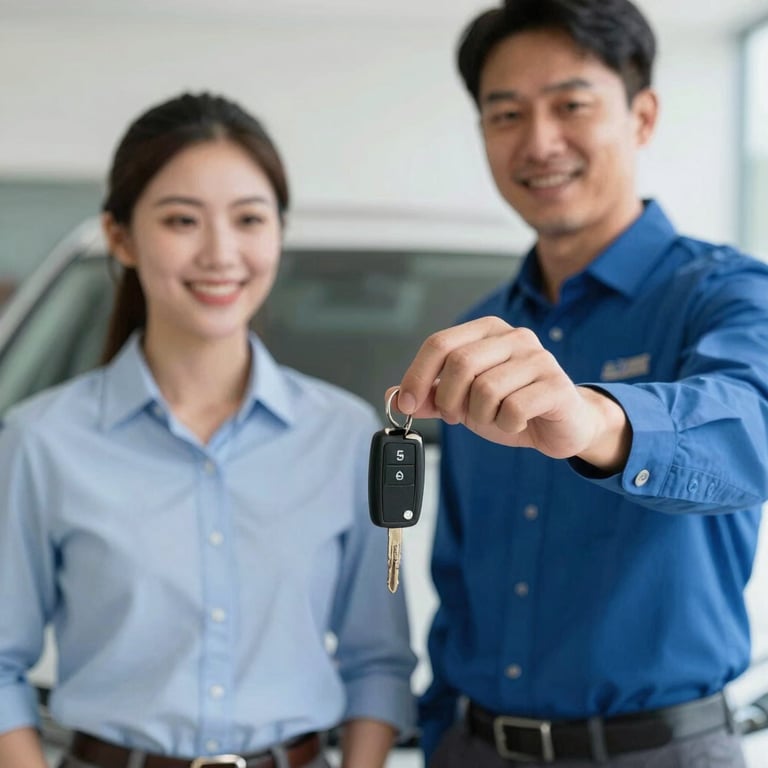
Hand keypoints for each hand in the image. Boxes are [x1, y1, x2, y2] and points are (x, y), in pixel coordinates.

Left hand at [392, 316, 630, 470]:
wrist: (563, 425)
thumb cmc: (513, 406)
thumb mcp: (464, 401)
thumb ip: (431, 397)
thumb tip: (393, 396)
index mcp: (487, 331)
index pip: (440, 343)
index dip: (416, 375)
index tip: (406, 404)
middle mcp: (514, 337)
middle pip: (460, 363)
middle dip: (449, 399)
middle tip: (457, 417)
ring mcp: (538, 358)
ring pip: (486, 389)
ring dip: (480, 415)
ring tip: (493, 418)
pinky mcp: (556, 385)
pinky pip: (513, 408)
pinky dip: (505, 424)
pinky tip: (515, 422)